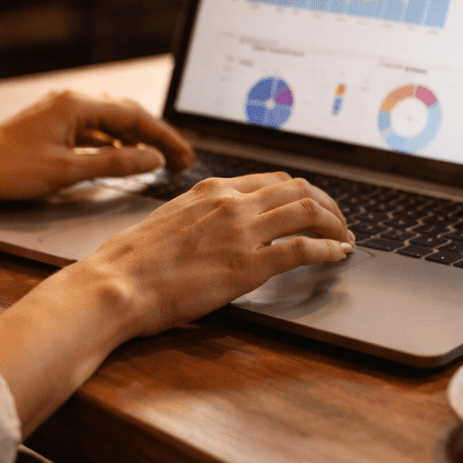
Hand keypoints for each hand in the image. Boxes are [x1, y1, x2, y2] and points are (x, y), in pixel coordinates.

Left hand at [0, 90, 193, 204]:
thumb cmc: (10, 170)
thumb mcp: (68, 171)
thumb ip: (115, 165)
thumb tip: (152, 159)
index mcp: (77, 105)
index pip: (134, 116)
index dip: (164, 137)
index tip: (185, 155)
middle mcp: (71, 102)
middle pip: (126, 116)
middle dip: (156, 137)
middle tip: (181, 160)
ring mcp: (61, 112)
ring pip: (110, 124)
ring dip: (136, 142)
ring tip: (160, 161)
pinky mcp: (53, 126)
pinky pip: (93, 132)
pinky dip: (114, 146)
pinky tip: (124, 160)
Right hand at [0, 170, 351, 432]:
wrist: (117, 283)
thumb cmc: (133, 261)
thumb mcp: (170, 221)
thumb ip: (200, 216)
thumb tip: (216, 226)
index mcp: (212, 189)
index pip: (272, 180)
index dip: (301, 192)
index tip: (313, 205)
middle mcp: (231, 202)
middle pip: (298, 190)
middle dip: (327, 204)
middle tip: (339, 221)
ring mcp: (241, 232)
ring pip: (308, 212)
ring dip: (335, 224)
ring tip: (345, 238)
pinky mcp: (248, 265)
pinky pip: (302, 249)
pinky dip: (328, 250)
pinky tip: (338, 256)